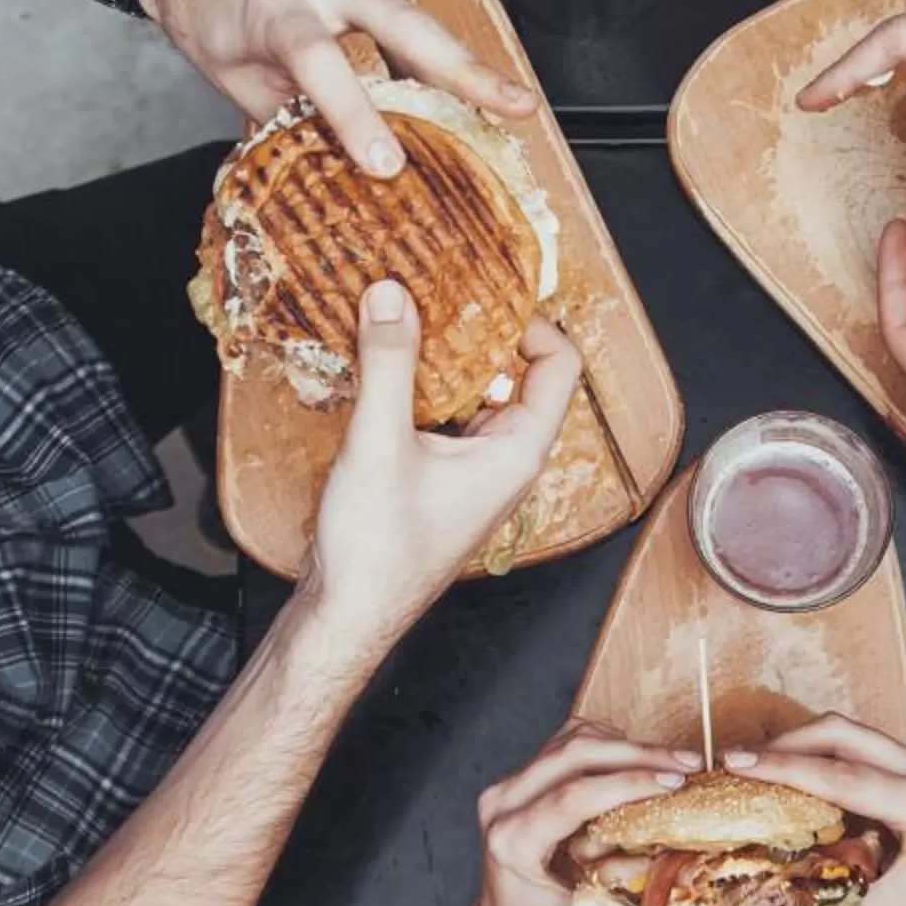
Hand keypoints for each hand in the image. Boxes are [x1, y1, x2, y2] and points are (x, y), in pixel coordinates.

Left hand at [136, 0, 533, 176]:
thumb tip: (333, 167)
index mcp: (277, 9)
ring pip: (418, 16)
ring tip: (505, 103)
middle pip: (405, 25)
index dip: (355, 116)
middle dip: (465, 71)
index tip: (386, 164)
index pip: (323, 65)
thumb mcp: (231, 75)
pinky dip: (425, 43)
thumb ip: (284, 116)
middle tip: (513, 105)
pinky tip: (440, 71)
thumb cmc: (211, 8)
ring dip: (461, 63)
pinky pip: (407, 4)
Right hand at [299, 285, 580, 636]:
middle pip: (515, 373)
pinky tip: (382, 365)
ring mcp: (471, 469)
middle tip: (438, 292)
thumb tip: (392, 294)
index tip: (485, 291)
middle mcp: (504, 459)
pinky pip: (442, 415)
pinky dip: (420, 385)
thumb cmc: (377, 552)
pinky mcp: (437, 476)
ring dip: (444, 357)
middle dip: (479, 330)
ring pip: (473, 394)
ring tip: (406, 317)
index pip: (560, 365)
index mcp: (517, 452)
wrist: (345, 614)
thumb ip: (388, 363)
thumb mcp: (381, 443)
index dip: (532, 320)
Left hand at [466, 723, 704, 905]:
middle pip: (574, 753)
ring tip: (669, 762)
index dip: (630, 782)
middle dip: (639, 754)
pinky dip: (607, 746)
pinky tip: (637, 764)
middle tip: (688, 763)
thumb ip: (636, 889)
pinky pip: (567, 743)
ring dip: (626, 745)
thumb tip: (683, 853)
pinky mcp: (519, 778)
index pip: (575, 795)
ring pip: (572, 738)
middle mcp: (502, 806)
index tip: (677, 782)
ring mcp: (507, 787)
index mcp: (512, 842)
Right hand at [727, 716, 905, 905]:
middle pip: (843, 735)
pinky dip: (817, 754)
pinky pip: (856, 747)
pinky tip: (785, 770)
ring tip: (753, 763)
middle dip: (784, 743)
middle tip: (737, 759)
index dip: (784, 767)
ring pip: (847, 734)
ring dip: (797, 744)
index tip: (736, 763)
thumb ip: (811, 889)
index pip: (842, 777)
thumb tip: (748, 870)